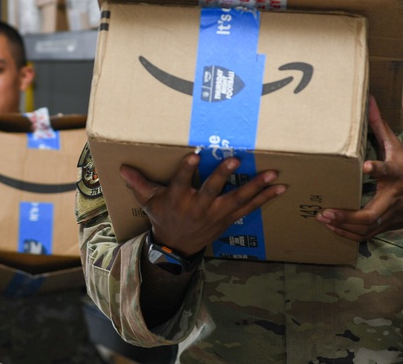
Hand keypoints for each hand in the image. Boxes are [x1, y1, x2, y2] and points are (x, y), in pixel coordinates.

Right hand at [121, 152, 283, 256]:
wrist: (176, 248)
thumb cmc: (163, 217)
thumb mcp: (148, 201)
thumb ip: (138, 183)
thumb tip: (122, 167)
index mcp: (177, 199)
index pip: (180, 182)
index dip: (186, 169)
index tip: (194, 155)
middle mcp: (197, 207)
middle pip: (212, 190)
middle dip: (223, 175)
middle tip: (235, 160)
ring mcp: (216, 214)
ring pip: (237, 199)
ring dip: (256, 187)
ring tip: (272, 174)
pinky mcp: (228, 219)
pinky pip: (250, 208)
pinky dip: (265, 198)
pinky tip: (280, 188)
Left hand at [317, 96, 402, 239]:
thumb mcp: (398, 148)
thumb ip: (380, 127)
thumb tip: (369, 100)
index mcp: (397, 175)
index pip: (389, 171)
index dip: (378, 169)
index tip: (366, 166)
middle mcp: (392, 198)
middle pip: (372, 214)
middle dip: (348, 216)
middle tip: (325, 211)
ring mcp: (388, 216)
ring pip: (366, 229)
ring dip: (343, 227)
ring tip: (322, 219)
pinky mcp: (384, 227)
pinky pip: (364, 236)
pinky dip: (347, 235)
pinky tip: (330, 228)